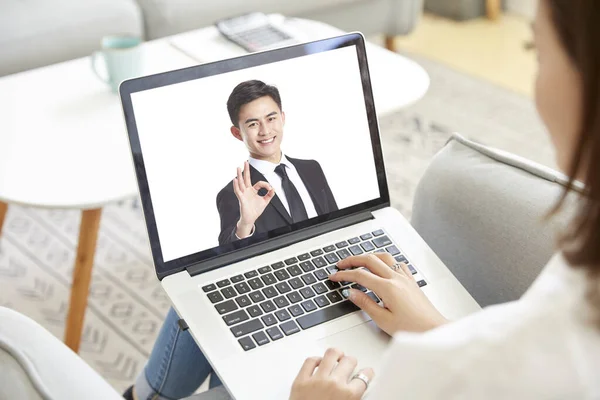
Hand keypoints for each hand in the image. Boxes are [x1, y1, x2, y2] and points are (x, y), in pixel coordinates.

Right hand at [233, 161, 274, 237]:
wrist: (250, 219)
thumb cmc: (255, 210)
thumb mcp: (265, 201)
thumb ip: (269, 195)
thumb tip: (273, 188)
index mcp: (252, 191)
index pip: (259, 183)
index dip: (265, 185)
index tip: (270, 189)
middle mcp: (247, 191)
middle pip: (246, 178)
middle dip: (246, 170)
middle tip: (245, 162)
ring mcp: (243, 194)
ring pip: (241, 183)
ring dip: (239, 175)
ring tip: (238, 168)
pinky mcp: (241, 199)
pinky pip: (238, 191)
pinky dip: (236, 185)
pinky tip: (235, 179)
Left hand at [290, 348, 372, 399]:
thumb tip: (358, 392)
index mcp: (348, 395)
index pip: (364, 377)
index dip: (367, 373)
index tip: (366, 372)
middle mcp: (334, 384)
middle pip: (349, 361)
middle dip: (352, 362)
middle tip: (350, 364)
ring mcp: (316, 380)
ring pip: (331, 354)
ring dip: (336, 355)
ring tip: (337, 356)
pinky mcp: (300, 380)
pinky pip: (310, 361)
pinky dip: (316, 360)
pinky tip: (318, 363)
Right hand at [330, 253, 447, 334]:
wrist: (434, 330)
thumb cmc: (412, 328)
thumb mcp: (383, 320)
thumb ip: (365, 303)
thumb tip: (351, 293)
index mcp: (388, 288)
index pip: (360, 275)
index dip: (344, 275)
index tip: (334, 276)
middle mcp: (396, 278)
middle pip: (370, 260)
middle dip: (352, 260)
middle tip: (340, 265)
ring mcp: (405, 278)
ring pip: (384, 257)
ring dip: (368, 256)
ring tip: (358, 261)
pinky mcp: (411, 281)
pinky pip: (397, 263)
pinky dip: (385, 261)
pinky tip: (382, 266)